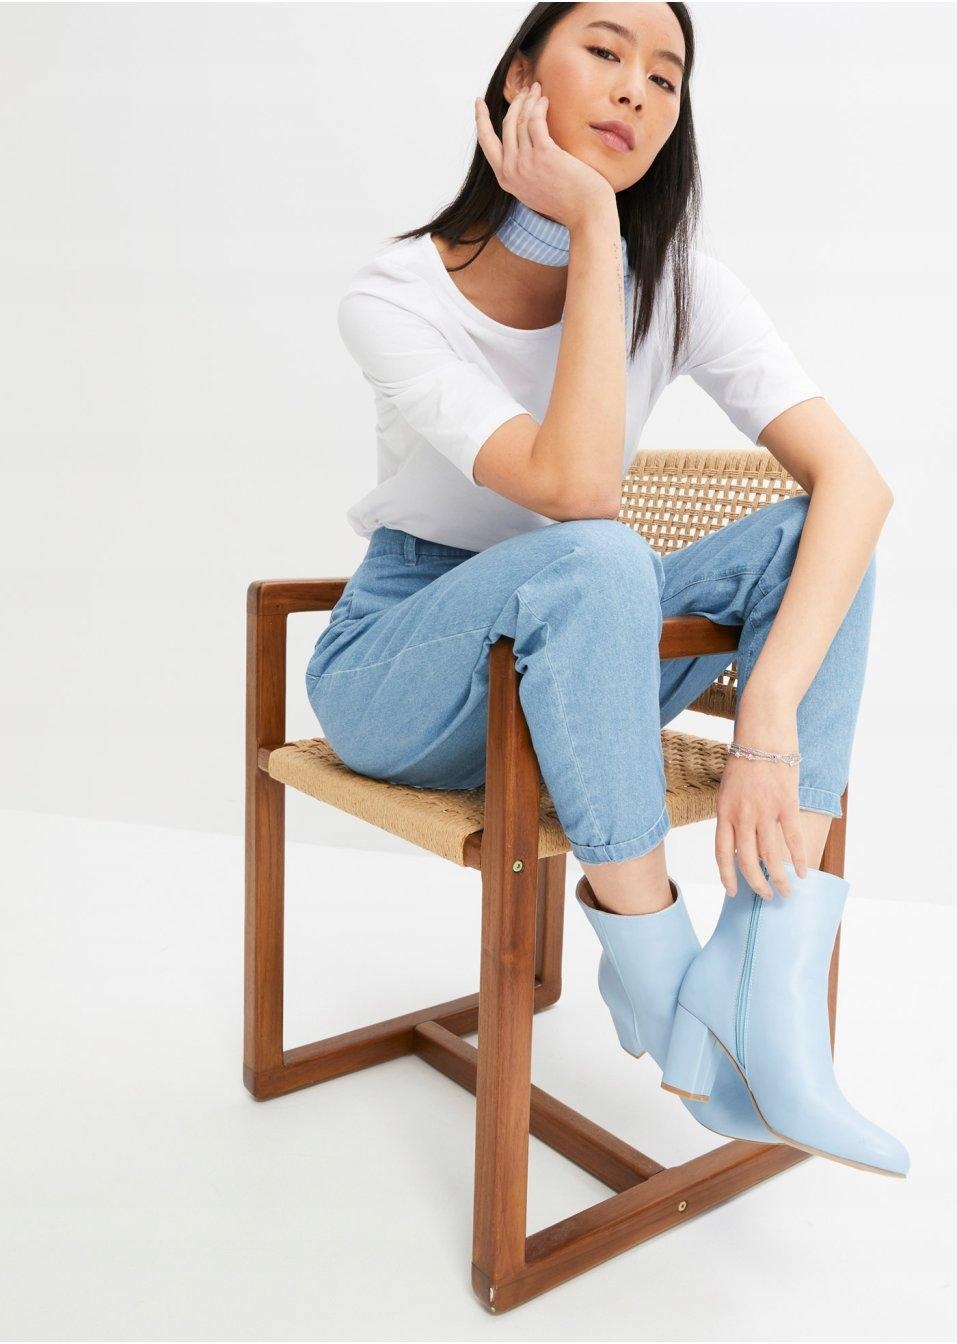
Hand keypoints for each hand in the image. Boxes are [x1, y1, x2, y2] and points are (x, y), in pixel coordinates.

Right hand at [474, 82, 614, 229]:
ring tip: (538, 90)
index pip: (486, 142)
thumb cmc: (567, 203)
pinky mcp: (543, 154)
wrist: (586, 214)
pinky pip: (535, 121)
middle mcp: (510, 170)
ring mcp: (525, 162)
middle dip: (515, 102)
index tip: (479, 102)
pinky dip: (539, 106)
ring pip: (520, 120)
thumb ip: (524, 171)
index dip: (481, 119)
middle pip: (505, 125)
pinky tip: (545, 100)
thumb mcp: (535, 190)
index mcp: (505, 179)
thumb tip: (524, 148)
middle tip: (525, 90)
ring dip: (529, 100)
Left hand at [714, 707, 808, 899]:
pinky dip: (800, 859)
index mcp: (724, 811)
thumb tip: (743, 843)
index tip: (734, 892)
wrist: (763, 732)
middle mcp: (742, 814)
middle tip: (767, 896)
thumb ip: (733, 815)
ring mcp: (764, 810)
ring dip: (780, 878)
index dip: (727, 876)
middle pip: (748, 860)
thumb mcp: (729, 789)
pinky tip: (804, 871)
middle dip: (758, 884)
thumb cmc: (746, 759)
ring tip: (787, 891)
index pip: (722, 853)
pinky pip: (793, 839)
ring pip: (772, 856)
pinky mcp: (786, 804)